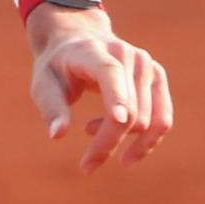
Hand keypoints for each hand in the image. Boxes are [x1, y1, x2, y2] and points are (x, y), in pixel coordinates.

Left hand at [26, 5, 171, 172]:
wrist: (77, 38)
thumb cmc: (57, 66)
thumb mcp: (42, 84)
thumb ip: (51, 107)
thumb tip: (57, 134)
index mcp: (94, 52)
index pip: (110, 73)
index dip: (116, 97)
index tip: (117, 120)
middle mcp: (127, 55)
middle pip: (129, 111)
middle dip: (108, 144)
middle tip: (86, 165)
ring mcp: (147, 65)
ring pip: (149, 120)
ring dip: (126, 142)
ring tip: (95, 136)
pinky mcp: (157, 77)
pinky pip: (162, 119)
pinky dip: (146, 140)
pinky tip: (121, 142)